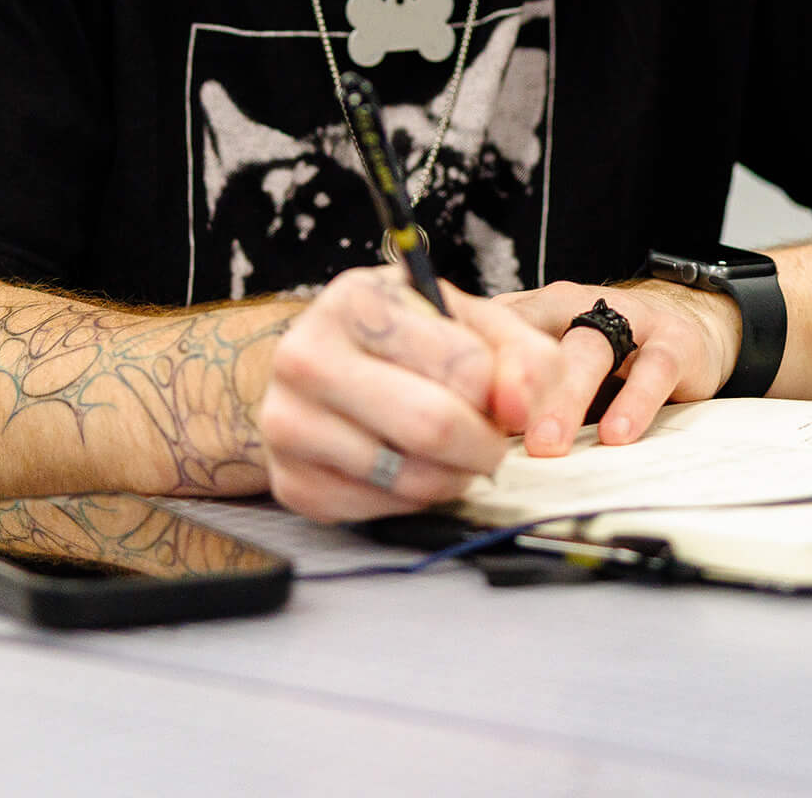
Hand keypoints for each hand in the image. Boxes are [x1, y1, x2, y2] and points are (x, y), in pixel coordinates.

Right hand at [257, 267, 565, 521]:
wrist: (323, 368)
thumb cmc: (407, 339)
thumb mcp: (473, 322)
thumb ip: (523, 355)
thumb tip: (517, 410)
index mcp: (357, 300)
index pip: (464, 366)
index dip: (499, 392)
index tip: (497, 396)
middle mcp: (307, 356)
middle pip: (431, 426)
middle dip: (482, 446)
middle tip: (489, 443)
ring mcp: (288, 422)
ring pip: (407, 476)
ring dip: (452, 476)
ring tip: (452, 453)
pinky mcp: (290, 481)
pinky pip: (378, 510)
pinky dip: (412, 499)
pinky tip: (410, 467)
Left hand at [492, 280, 741, 455]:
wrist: (691, 321)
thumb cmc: (610, 351)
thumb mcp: (560, 358)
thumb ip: (518, 387)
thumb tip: (467, 433)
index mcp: (542, 308)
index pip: (498, 326)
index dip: (476, 364)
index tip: (456, 407)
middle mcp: (581, 305)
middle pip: (539, 337)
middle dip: (514, 384)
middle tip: (494, 432)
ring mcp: (631, 319)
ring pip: (592, 349)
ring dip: (567, 397)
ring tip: (549, 443)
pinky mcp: (675, 342)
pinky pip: (654, 369)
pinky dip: (634, 402)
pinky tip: (616, 433)